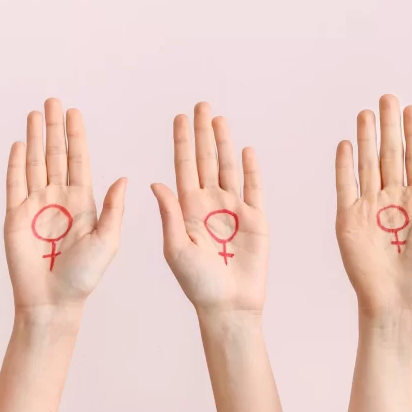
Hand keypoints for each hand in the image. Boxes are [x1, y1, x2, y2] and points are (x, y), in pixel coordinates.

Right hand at [4, 99, 125, 310]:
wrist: (53, 301)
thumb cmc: (84, 275)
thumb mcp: (108, 240)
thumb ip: (114, 208)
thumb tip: (124, 177)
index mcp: (83, 200)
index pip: (79, 159)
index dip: (76, 135)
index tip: (74, 112)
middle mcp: (59, 197)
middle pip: (56, 154)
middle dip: (54, 128)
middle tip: (52, 102)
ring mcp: (36, 204)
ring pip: (35, 163)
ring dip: (35, 138)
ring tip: (34, 114)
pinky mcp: (14, 216)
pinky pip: (14, 184)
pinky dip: (15, 163)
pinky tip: (19, 144)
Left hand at [151, 102, 267, 314]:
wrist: (228, 306)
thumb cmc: (197, 283)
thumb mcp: (175, 248)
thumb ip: (169, 214)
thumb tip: (155, 182)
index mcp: (188, 208)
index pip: (184, 166)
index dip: (182, 141)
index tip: (180, 117)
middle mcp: (209, 203)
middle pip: (206, 159)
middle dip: (203, 132)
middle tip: (201, 105)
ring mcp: (233, 209)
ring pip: (228, 167)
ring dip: (224, 143)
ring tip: (219, 119)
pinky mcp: (255, 218)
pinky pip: (253, 187)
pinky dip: (251, 168)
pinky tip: (246, 149)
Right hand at [335, 94, 411, 318]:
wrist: (397, 301)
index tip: (411, 110)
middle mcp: (393, 198)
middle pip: (390, 153)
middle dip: (389, 126)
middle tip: (387, 99)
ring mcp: (369, 205)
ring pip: (368, 163)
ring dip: (367, 138)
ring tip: (365, 114)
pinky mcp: (348, 216)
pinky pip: (345, 184)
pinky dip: (344, 165)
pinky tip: (347, 145)